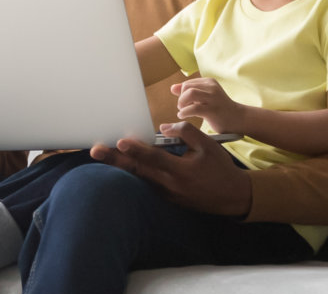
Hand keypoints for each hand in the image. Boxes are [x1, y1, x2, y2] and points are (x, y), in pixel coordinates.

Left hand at [89, 122, 251, 216]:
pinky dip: (132, 174)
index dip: (135, 149)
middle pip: (137, 170)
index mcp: (180, 171)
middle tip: (95, 150)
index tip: (120, 141)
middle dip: (115, 159)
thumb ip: (186, 133)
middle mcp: (169, 185)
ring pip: (138, 178)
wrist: (232, 196)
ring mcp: (166, 194)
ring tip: (102, 155)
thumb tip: (164, 128)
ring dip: (120, 166)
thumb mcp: (208, 146)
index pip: (153, 158)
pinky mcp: (167, 198)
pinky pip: (146, 184)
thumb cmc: (220, 168)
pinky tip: (120, 165)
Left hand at [173, 78, 246, 134]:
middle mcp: (212, 88)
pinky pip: (194, 108)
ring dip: (182, 103)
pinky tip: (183, 116)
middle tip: (182, 107)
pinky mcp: (213, 110)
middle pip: (187, 87)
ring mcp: (213, 98)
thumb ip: (190, 91)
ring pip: (190, 94)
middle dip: (180, 98)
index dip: (181, 93)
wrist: (238, 119)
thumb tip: (172, 88)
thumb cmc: (219, 108)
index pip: (187, 83)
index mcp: (209, 82)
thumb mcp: (205, 96)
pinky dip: (184, 112)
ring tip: (182, 110)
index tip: (184, 103)